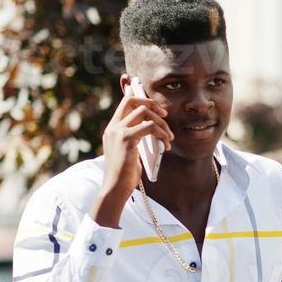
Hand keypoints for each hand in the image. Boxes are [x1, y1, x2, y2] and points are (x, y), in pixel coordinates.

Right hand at [94, 92, 172, 225]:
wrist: (115, 188)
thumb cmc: (124, 174)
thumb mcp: (129, 152)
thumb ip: (135, 138)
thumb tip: (151, 129)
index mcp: (112, 128)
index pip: (124, 102)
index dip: (136, 93)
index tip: (151, 98)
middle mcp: (113, 127)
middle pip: (132, 100)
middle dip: (152, 104)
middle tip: (165, 116)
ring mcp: (117, 131)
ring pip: (144, 112)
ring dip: (162, 123)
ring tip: (169, 138)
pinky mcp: (126, 139)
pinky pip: (149, 127)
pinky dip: (162, 133)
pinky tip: (166, 145)